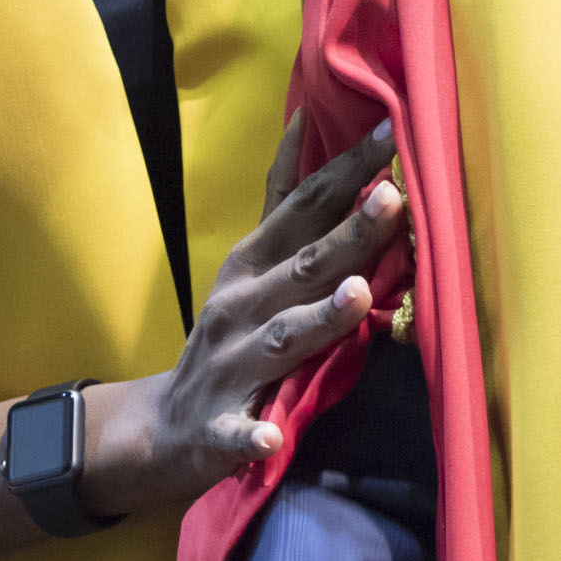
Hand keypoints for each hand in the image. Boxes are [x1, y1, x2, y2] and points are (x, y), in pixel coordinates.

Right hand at [79, 115, 405, 513]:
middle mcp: (239, 304)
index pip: (305, 205)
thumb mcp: (251, 259)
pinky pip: (237, 432)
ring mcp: (228, 364)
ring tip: (359, 298)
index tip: (395, 130)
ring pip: (282, 337)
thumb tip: (306, 120)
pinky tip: (269, 440)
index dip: (348, 168)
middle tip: (395, 197)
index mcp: (252, 261)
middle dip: (350, 232)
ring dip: (319, 317)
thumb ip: (284, 201)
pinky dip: (251, 435)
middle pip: (304, 264)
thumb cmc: (231, 331)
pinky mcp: (218, 425)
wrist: (165, 425)